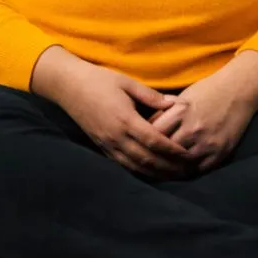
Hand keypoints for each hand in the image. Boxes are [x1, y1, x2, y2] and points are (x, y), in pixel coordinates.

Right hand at [49, 61, 198, 180]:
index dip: (174, 150)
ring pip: (136, 166)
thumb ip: (151, 96)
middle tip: (188, 171)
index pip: (155, 141)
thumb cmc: (99, 80)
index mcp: (125, 119)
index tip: (189, 155)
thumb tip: (175, 104)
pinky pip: (124, 165)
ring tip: (174, 177)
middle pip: (148, 159)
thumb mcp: (126, 82)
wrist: (68, 86)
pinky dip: (140, 171)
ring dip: (157, 174)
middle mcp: (117, 136)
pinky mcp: (102, 147)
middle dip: (169, 168)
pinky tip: (152, 173)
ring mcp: (108, 144)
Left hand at [147, 54, 257, 172]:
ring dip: (169, 168)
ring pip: (181, 163)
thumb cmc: (206, 92)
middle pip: (166, 150)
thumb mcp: (181, 98)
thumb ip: (164, 114)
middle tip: (144, 161)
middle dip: (154, 156)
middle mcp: (193, 128)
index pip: (155, 132)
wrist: (238, 91)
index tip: (138, 143)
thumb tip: (145, 129)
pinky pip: (199, 169)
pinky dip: (187, 172)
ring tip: (158, 171)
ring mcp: (208, 142)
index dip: (145, 139)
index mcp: (181, 111)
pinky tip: (178, 173)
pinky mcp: (220, 152)